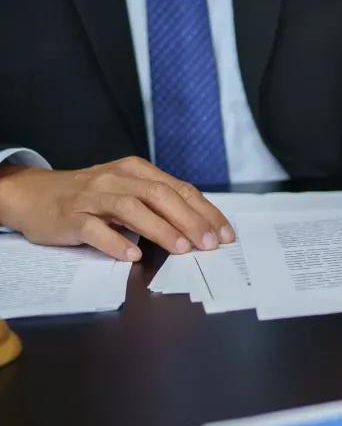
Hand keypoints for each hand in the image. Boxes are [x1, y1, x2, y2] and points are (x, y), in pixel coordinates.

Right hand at [0, 157, 234, 260]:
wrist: (33, 194)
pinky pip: (94, 229)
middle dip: (190, 220)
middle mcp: (117, 179)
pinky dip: (115, 242)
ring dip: (160, 229)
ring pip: (131, 208)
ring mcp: (92, 197)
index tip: (225, 234)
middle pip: (160, 195)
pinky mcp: (71, 217)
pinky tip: (132, 255)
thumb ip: (159, 202)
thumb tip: (201, 225)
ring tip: (181, 248)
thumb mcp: (127, 190)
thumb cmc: (90, 196)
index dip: (205, 212)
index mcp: (137, 171)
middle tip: (209, 244)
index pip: (180, 189)